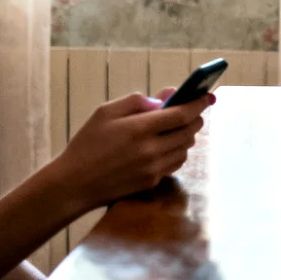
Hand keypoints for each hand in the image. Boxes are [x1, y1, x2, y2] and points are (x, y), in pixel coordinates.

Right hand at [49, 88, 212, 213]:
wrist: (73, 184)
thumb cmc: (87, 143)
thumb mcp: (105, 112)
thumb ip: (137, 101)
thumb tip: (163, 99)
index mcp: (140, 129)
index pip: (182, 114)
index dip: (198, 104)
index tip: (207, 96)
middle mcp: (151, 150)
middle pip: (189, 132)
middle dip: (195, 118)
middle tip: (194, 110)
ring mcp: (153, 168)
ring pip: (185, 148)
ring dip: (187, 135)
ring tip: (178, 127)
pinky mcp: (152, 182)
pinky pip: (176, 163)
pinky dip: (178, 152)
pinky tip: (168, 145)